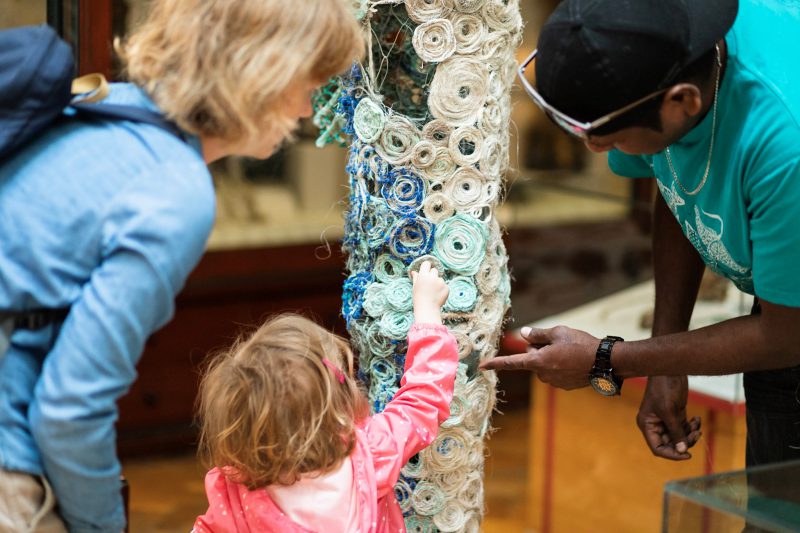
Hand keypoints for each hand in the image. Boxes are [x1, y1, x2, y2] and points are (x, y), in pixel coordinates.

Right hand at [411, 261, 447, 323]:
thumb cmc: (419, 298)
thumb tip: (413, 271)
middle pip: (434, 270)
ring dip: (437, 283)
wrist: (427, 308)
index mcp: (423, 275)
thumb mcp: (415, 286)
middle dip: (432, 275)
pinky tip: (437, 295)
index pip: (427, 264)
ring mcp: (441, 282)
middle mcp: (433, 277)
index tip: (426, 270)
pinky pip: (444, 285)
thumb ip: (416, 277)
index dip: (426, 267)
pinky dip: (442, 289)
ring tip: (433, 292)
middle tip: (429, 284)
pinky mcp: (446, 287)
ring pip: (440, 278)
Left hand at [480, 325, 597, 388]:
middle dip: (539, 350)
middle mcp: (543, 374)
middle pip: (532, 359)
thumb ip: (538, 334)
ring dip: (550, 358)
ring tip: (570, 352)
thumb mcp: (558, 332)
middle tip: (558, 342)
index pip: (512, 362)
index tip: (482, 366)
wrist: (605, 362)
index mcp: (538, 361)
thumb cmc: (581, 344)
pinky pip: (555, 373)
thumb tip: (523, 334)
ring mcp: (554, 382)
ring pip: (544, 366)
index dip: (496, 363)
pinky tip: (575, 361)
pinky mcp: (564, 386)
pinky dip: (561, 366)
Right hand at [636, 375, 701, 459]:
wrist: (670, 369)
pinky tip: (697, 419)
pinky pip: (684, 428)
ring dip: (690, 434)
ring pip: (680, 436)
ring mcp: (666, 420)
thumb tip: (683, 451)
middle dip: (685, 441)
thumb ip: (676, 432)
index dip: (672, 454)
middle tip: (696, 434)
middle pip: (671, 444)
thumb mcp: (670, 412)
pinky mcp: (675, 415)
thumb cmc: (664, 388)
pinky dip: (692, 426)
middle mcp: (655, 425)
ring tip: (697, 425)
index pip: (658, 448)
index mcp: (647, 425)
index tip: (687, 455)